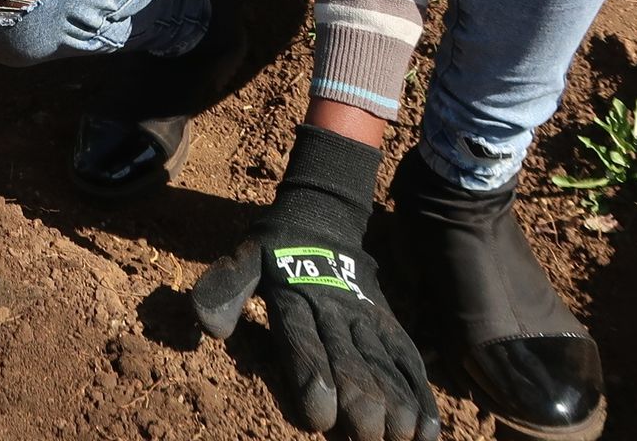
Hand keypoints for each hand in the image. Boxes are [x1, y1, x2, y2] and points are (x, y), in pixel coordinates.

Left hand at [194, 126, 439, 440]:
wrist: (323, 217)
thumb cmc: (274, 249)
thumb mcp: (244, 258)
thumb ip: (225, 289)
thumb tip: (209, 328)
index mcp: (296, 299)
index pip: (306, 344)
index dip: (314, 381)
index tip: (320, 418)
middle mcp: (337, 312)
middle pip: (353, 364)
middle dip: (361, 406)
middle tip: (362, 437)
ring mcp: (368, 319)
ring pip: (386, 367)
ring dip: (396, 407)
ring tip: (399, 439)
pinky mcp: (390, 324)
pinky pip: (408, 359)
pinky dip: (421, 395)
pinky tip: (427, 431)